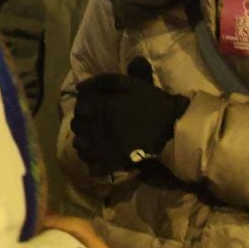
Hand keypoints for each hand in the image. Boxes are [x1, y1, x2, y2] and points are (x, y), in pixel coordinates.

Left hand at [71, 57, 187, 174]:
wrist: (173, 126)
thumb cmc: (152, 102)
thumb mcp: (129, 83)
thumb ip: (104, 80)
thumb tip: (79, 85)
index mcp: (97, 106)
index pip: (78, 104)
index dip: (84, 104)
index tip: (93, 106)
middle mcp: (94, 125)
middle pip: (75, 125)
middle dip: (83, 123)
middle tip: (96, 124)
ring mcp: (101, 146)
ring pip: (80, 145)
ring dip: (86, 143)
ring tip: (96, 142)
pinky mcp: (111, 162)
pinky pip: (93, 167)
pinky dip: (95, 164)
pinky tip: (102, 159)